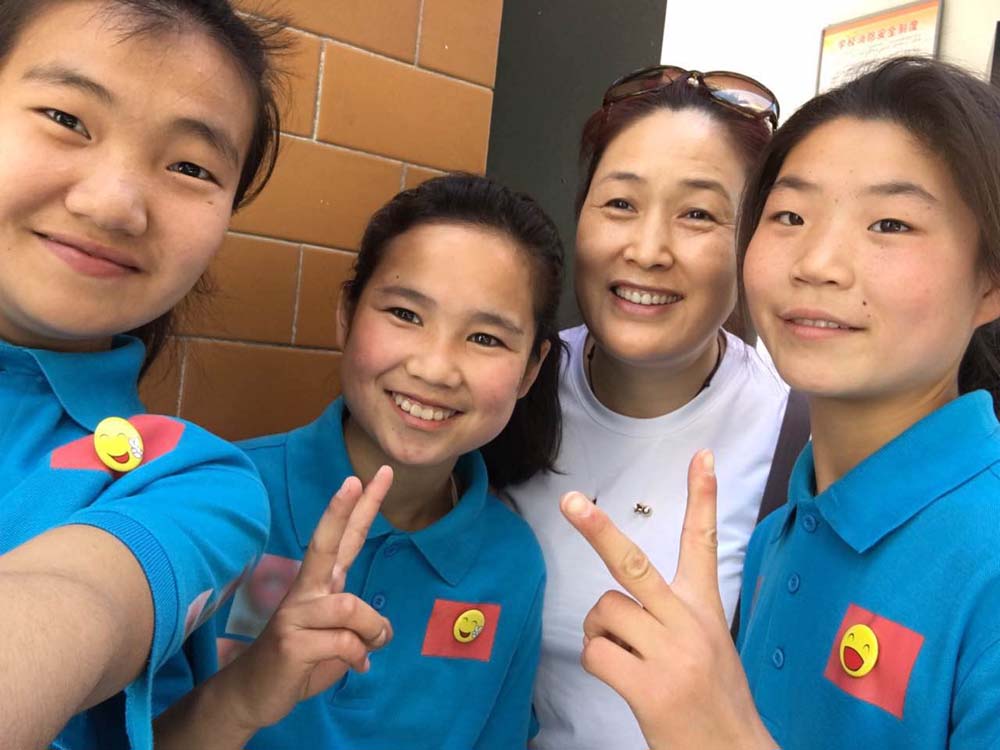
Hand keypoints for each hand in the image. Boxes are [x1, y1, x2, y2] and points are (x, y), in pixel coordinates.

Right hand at [227, 466, 394, 729]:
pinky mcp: (291, 642)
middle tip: (353, 481)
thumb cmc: (301, 661)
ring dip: (371, 631)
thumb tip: (384, 631)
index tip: (380, 473)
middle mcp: (306, 591)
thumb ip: (363, 627)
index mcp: (320, 583)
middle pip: (325, 544)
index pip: (344, 538)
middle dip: (341, 512)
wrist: (253, 694)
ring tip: (369, 648)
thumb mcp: (340, 641)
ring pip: (351, 608)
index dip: (362, 506)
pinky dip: (358, 658)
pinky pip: (344, 643)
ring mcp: (295, 614)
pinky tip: (357, 667)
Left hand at [561, 451, 775, 749]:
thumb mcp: (708, 646)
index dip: (703, 497)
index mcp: (705, 610)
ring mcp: (670, 655)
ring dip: (600, 632)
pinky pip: (596, 653)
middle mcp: (688, 623)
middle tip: (571, 501)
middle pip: (633, 562)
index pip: (704, 542)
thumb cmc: (713, 700)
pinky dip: (597, 662)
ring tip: (626, 658)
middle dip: (597, 529)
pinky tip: (621, 678)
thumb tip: (614, 603)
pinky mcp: (650, 687)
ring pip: (604, 611)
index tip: (702, 456)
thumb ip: (671, 616)